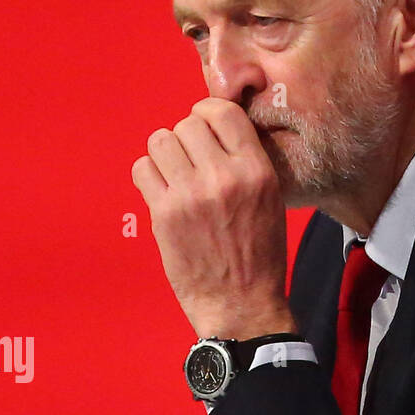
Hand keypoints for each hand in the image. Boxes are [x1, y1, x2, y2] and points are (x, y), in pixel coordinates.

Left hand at [132, 97, 293, 340]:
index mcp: (257, 170)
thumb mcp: (272, 198)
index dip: (209, 113)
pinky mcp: (164, 213)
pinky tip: (163, 191)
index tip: (207, 128)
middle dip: (187, 137)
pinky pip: (142, 168)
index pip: (224, 112)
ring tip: (177, 174)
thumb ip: (248, 161)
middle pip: (188, 123)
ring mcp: (190, 194)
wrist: (241, 302)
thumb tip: (217, 129)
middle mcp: (224, 176)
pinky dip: (149, 175)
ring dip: (166, 153)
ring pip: (161, 140)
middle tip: (193, 160)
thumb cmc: (260, 251)